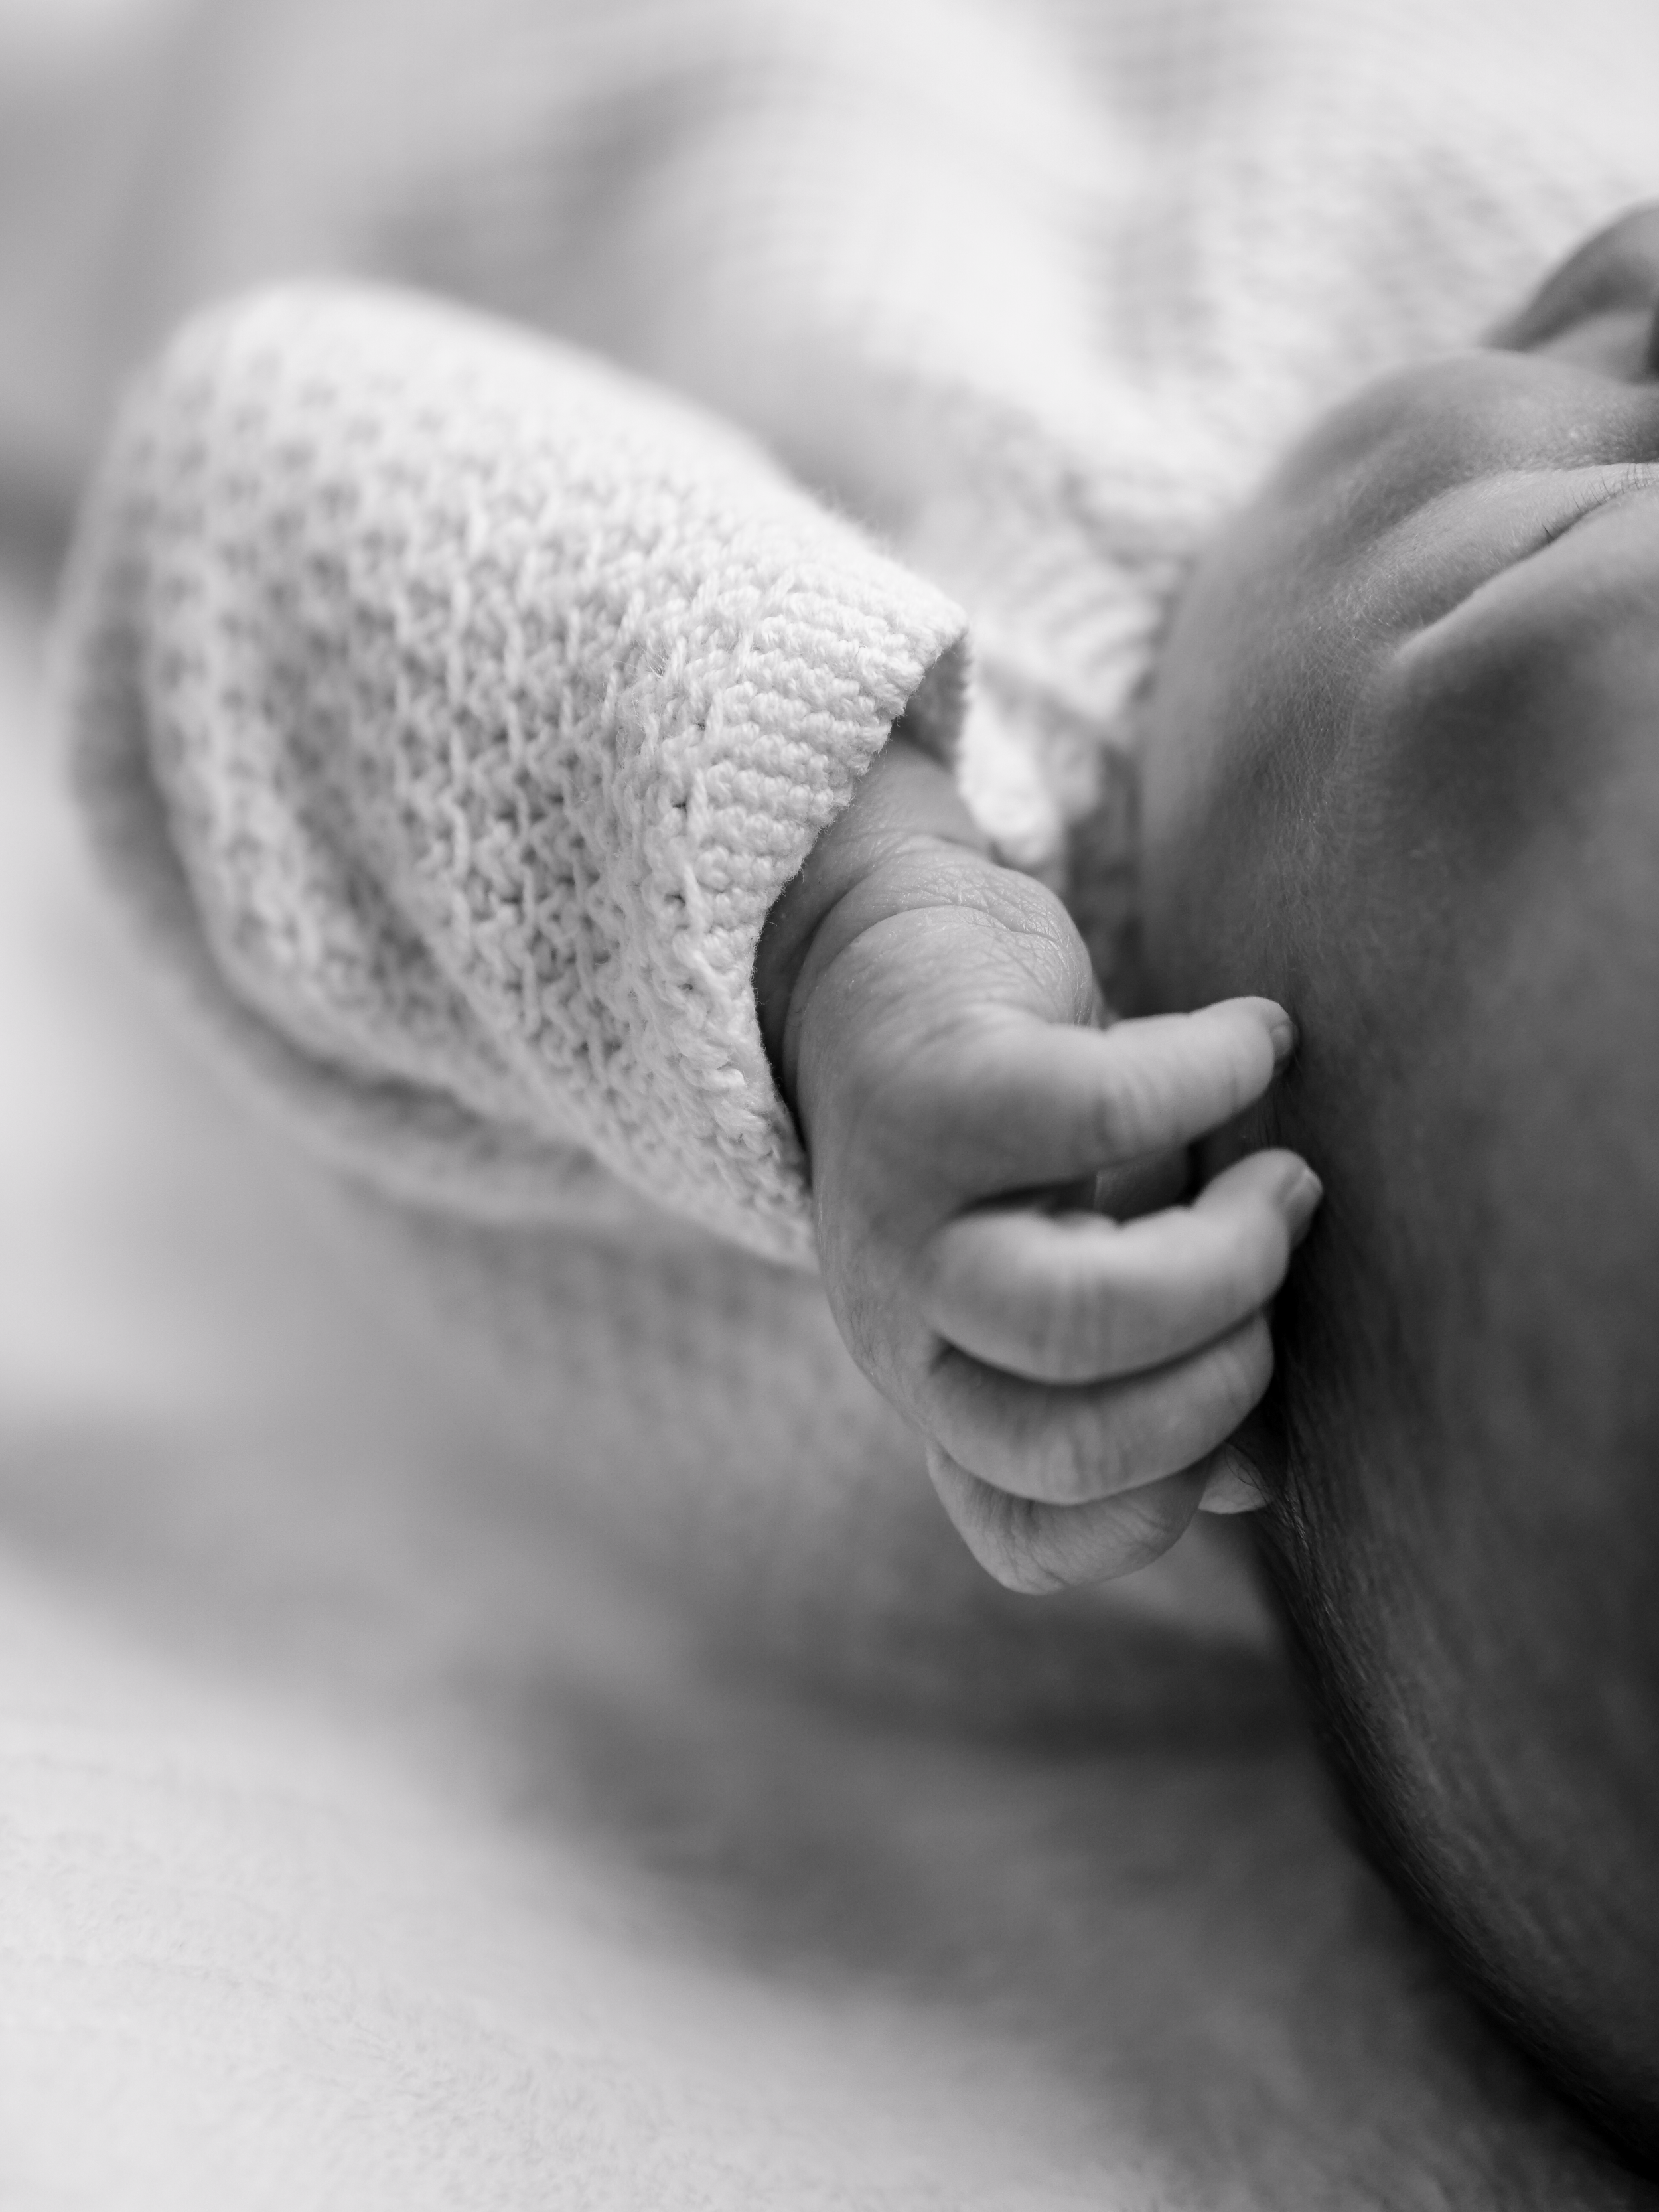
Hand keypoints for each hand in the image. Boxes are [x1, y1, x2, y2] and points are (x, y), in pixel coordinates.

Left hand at [757, 736, 1319, 1592]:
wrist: (888, 945)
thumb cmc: (1029, 1125)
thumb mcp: (1087, 1259)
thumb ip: (1162, 1365)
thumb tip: (1259, 1467)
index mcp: (949, 1391)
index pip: (1027, 1538)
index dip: (1165, 1501)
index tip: (1241, 1390)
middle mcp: (905, 1327)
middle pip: (1057, 1448)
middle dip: (1219, 1382)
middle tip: (1278, 1268)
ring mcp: (902, 1215)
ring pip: (1057, 1317)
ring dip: (1220, 1264)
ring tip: (1282, 1182)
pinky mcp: (929, 1088)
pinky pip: (1089, 1112)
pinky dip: (1206, 1080)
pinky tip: (1257, 1043)